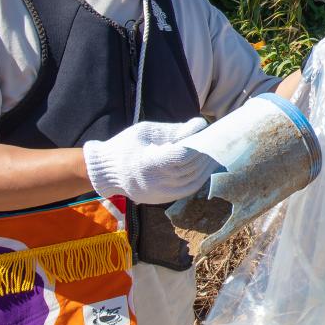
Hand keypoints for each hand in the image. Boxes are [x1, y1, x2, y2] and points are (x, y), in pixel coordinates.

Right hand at [83, 117, 211, 203]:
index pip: (181, 157)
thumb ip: (174, 130)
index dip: (197, 147)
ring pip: (191, 182)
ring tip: (215, 154)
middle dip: (205, 156)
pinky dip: (198, 178)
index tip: (208, 135)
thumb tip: (200, 125)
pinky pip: (186, 190)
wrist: (106, 172)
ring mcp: (158, 194)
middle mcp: (154, 182)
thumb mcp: (146, 131)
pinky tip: (204, 167)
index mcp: (147, 163)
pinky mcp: (161, 200)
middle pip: (189, 169)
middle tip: (218, 143)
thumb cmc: (125, 145)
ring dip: (205, 168)